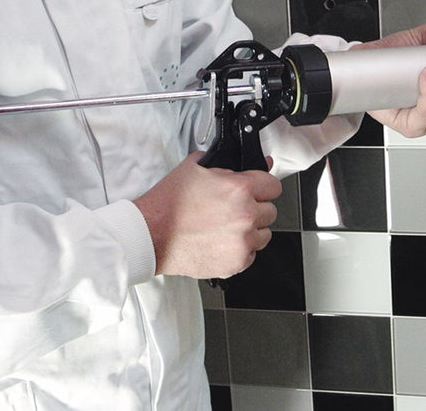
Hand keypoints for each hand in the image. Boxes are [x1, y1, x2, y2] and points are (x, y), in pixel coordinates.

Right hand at [133, 152, 280, 278]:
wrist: (151, 235)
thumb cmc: (169, 204)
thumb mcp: (196, 168)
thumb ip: (228, 165)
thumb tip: (251, 163)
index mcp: (239, 189)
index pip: (274, 185)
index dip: (263, 185)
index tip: (257, 189)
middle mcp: (245, 216)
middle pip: (271, 210)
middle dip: (255, 208)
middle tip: (234, 209)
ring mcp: (243, 242)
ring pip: (264, 234)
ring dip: (251, 230)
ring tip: (227, 227)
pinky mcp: (236, 262)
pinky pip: (252, 254)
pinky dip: (241, 249)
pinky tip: (222, 241)